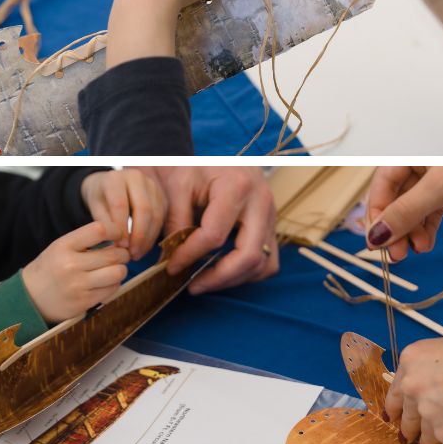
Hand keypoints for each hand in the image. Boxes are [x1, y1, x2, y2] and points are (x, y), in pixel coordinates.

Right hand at [22, 222, 130, 322]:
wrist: (30, 297)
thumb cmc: (52, 267)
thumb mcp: (61, 247)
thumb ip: (87, 240)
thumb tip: (121, 238)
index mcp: (64, 246)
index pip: (99, 230)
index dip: (115, 231)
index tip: (118, 236)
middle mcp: (70, 265)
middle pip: (114, 254)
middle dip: (123, 253)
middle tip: (121, 255)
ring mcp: (77, 285)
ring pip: (118, 272)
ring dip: (121, 270)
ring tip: (114, 269)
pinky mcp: (84, 302)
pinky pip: (113, 289)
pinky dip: (114, 284)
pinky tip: (105, 282)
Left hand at [80, 169, 166, 259]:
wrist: (109, 186)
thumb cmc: (100, 198)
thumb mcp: (95, 208)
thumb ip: (105, 224)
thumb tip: (120, 245)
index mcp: (115, 178)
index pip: (120, 204)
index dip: (121, 227)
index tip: (119, 246)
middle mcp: (137, 178)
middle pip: (144, 209)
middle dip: (139, 235)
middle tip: (131, 253)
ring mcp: (152, 186)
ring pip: (156, 215)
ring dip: (148, 238)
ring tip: (137, 254)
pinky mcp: (161, 196)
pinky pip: (161, 218)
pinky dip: (153, 235)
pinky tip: (144, 247)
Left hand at [137, 167, 278, 293]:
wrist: (205, 157)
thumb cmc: (188, 168)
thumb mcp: (175, 186)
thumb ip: (174, 221)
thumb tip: (173, 259)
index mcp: (237, 185)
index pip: (214, 236)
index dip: (190, 256)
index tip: (170, 266)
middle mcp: (261, 200)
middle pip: (248, 255)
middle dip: (219, 278)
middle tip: (193, 285)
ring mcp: (271, 213)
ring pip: (263, 263)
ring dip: (234, 278)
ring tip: (206, 280)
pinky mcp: (272, 223)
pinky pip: (269, 260)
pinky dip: (249, 271)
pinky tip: (224, 270)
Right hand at [366, 167, 442, 260]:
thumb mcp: (442, 189)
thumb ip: (406, 212)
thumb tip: (377, 236)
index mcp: (416, 154)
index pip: (383, 184)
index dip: (377, 212)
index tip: (376, 241)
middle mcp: (425, 166)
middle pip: (396, 199)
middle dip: (394, 227)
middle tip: (396, 254)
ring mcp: (440, 181)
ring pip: (413, 210)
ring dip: (410, 232)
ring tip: (416, 251)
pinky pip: (429, 214)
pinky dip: (425, 230)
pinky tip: (426, 244)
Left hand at [385, 332, 442, 443]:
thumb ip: (438, 370)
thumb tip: (440, 386)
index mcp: (413, 360)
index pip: (395, 390)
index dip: (397, 406)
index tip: (394, 415)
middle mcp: (414, 386)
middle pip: (407, 417)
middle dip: (412, 429)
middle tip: (412, 437)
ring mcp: (429, 413)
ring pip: (426, 438)